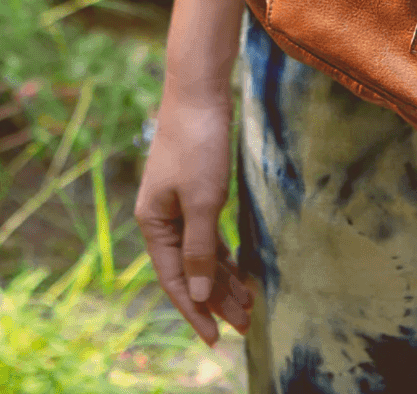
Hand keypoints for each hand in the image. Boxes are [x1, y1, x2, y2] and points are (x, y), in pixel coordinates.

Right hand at [134, 88, 251, 346]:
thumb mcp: (204, 199)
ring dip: (223, 279)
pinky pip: (207, 233)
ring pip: (201, 253)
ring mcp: (178, 204)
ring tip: (248, 306)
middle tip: (245, 325)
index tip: (215, 339)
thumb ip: (200, 248)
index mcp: (153, 223)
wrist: (199, 90)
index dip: (195, 311)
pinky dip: (223, 253)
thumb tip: (199, 295)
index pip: (174, 280)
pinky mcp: (195, 189)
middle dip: (216, 299)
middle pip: (189, 270)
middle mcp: (161, 218)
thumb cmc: (199, 142)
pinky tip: (239, 269)